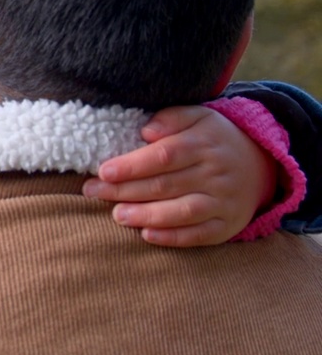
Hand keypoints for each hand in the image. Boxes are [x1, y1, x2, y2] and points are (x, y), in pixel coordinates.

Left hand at [82, 105, 275, 246]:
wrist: (261, 164)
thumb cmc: (213, 139)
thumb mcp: (198, 117)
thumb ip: (171, 118)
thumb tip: (146, 130)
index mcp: (204, 145)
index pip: (164, 156)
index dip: (132, 165)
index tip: (103, 171)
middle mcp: (216, 174)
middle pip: (166, 185)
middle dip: (126, 190)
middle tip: (94, 193)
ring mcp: (224, 201)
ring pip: (183, 212)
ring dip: (147, 215)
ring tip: (117, 215)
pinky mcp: (227, 225)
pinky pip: (200, 234)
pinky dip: (173, 237)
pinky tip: (147, 235)